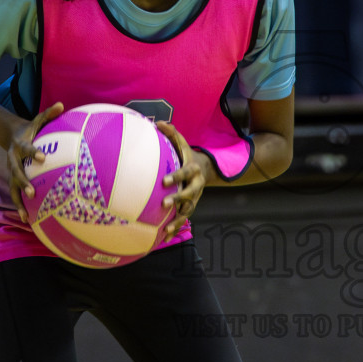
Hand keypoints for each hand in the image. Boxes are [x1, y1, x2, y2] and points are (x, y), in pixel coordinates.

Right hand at [7, 102, 63, 222]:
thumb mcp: (38, 120)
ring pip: (13, 189)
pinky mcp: (13, 181)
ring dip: (19, 202)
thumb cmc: (31, 130)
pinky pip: (16, 195)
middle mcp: (14, 161)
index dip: (34, 152)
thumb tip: (61, 104)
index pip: (28, 149)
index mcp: (20, 147)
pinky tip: (27, 220)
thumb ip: (49, 114)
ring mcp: (12, 173)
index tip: (43, 157)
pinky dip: (21, 207)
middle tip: (33, 192)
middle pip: (17, 173)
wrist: (11, 136)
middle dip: (24, 183)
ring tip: (25, 216)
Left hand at [155, 120, 210, 239]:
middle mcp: (196, 185)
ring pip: (188, 211)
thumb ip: (171, 134)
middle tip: (164, 205)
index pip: (184, 173)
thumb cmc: (187, 155)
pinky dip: (175, 229)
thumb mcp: (182, 143)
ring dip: (178, 221)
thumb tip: (157, 122)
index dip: (176, 177)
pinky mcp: (190, 207)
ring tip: (167, 230)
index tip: (165, 182)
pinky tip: (163, 239)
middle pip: (189, 194)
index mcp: (192, 169)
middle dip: (178, 200)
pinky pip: (183, 219)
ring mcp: (194, 198)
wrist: (205, 169)